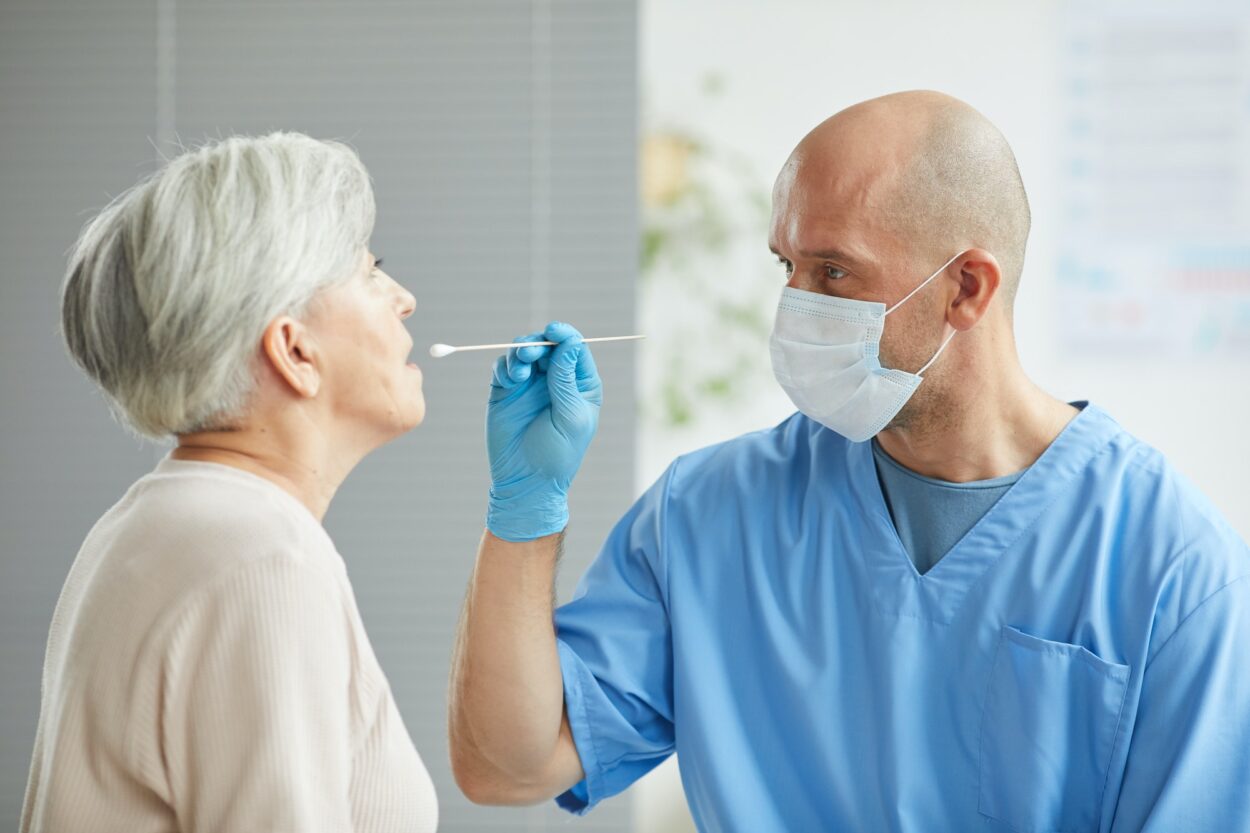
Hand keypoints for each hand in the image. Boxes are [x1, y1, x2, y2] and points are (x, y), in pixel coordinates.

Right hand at [485, 321, 602, 541]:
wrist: (527, 481)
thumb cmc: (558, 454)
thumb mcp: (571, 417)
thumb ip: (566, 380)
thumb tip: (570, 343)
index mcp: (580, 384)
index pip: (574, 349)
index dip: (564, 335)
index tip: (553, 332)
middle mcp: (554, 379)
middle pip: (546, 344)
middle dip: (538, 342)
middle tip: (531, 352)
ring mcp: (529, 384)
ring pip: (523, 351)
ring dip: (520, 352)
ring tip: (521, 370)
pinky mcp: (505, 391)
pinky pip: (503, 367)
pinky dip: (506, 366)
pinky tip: (513, 380)